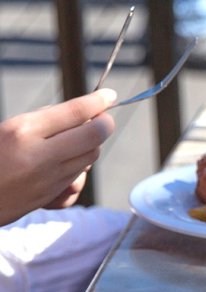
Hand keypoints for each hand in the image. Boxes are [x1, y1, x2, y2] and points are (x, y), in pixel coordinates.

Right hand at [0, 89, 116, 225]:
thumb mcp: (7, 128)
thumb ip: (42, 120)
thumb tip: (82, 113)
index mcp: (22, 130)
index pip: (75, 112)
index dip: (98, 101)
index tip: (109, 95)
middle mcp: (39, 155)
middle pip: (94, 136)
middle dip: (103, 124)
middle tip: (101, 118)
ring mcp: (48, 179)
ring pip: (90, 157)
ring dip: (91, 145)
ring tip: (75, 139)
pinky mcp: (51, 196)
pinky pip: (80, 179)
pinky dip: (79, 167)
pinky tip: (65, 163)